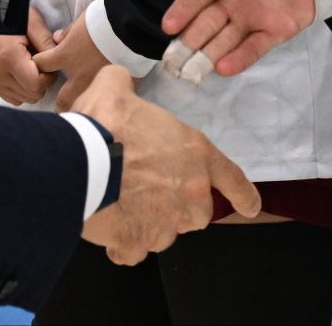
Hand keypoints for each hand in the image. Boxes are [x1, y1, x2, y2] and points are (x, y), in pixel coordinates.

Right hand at [0, 7, 53, 104]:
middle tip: (43, 66)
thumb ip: (46, 42)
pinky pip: (13, 99)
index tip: (49, 64)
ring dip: (32, 87)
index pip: (36, 85)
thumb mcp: (32, 23)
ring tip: (32, 68)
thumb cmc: (11, 20)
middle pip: (32, 95)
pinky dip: (22, 90)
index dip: (49, 77)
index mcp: (9, 58)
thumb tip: (61, 60)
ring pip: (24, 99)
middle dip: (42, 83)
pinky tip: (23, 75)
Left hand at [37, 20, 113, 111]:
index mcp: (67, 56)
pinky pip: (106, 100)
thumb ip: (68, 33)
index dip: (39, 64)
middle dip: (61, 104)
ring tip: (86, 103)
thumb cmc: (103, 20)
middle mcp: (79, 76)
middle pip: (62, 100)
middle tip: (64, 102)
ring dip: (82, 104)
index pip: (42, 64)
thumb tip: (57, 39)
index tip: (42, 65)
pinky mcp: (116, 88)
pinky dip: (105, 100)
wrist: (131, 27)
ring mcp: (97, 85)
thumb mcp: (81, 21)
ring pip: (84, 105)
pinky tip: (108, 97)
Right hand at [74, 67, 258, 263]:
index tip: (251, 207)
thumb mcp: (116, 89)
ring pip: (166, 232)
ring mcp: (164, 224)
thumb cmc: (106, 124)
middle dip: (181, 206)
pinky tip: (110, 228)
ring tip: (123, 204)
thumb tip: (117, 81)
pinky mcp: (136, 243)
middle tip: (153, 191)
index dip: (243, 195)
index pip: (232, 179)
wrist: (79, 161)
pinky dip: (125, 244)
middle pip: (198, 212)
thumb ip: (124, 84)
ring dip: (150, 223)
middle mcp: (189, 194)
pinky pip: (135, 250)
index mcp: (195, 155)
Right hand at [158, 0, 315, 80]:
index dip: (182, 10)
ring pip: (224, 41)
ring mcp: (253, 18)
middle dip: (187, 43)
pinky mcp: (276, 29)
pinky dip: (240, 58)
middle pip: (204, 25)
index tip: (168, 26)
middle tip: (171, 61)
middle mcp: (232, 1)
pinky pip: (255, 47)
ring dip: (206, 57)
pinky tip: (224, 68)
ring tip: (190, 72)